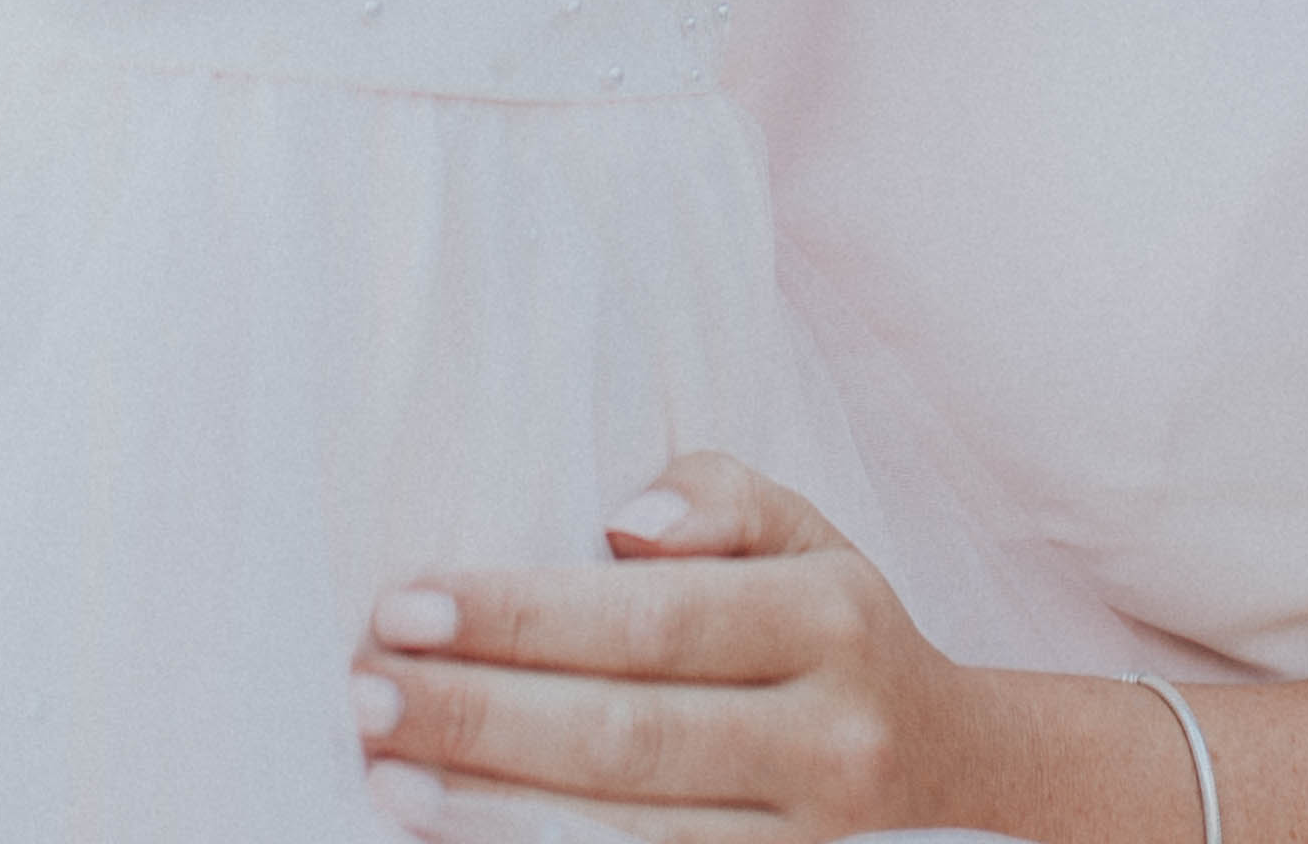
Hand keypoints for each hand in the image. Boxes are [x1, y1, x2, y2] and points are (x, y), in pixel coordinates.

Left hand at [353, 453, 1117, 843]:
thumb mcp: (801, 530)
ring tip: (383, 769)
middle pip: (630, 734)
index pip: (656, 619)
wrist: (941, 758)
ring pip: (627, 833)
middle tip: (366, 689)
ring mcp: (806, 841)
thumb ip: (716, 499)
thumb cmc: (827, 622)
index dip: (526, 617)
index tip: (406, 604)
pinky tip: (452, 827)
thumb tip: (627, 523)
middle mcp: (831, 737)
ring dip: (488, 805)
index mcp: (832, 618)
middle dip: (482, 715)